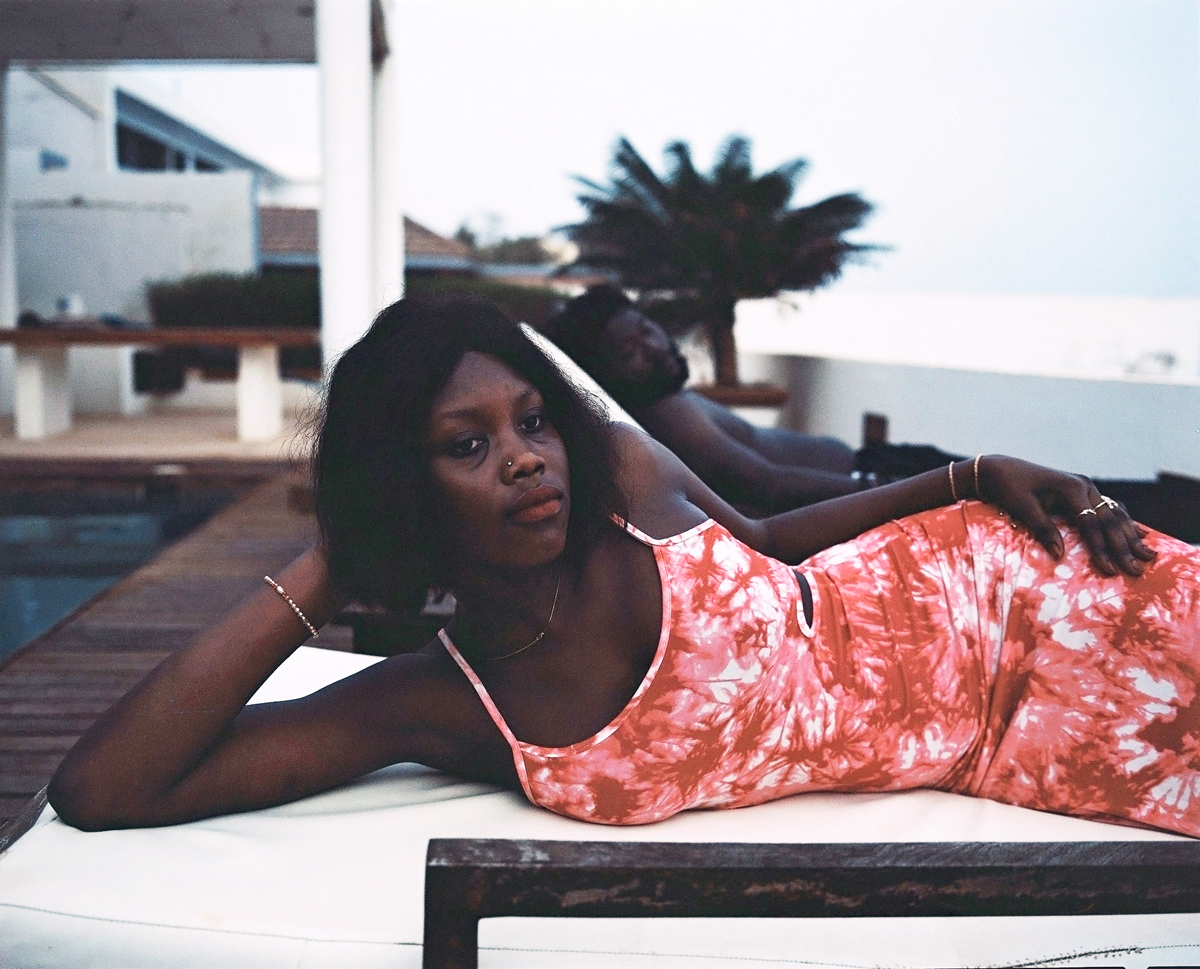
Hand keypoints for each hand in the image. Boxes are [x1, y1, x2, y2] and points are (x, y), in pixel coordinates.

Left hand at [976, 455, 1155, 576]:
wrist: (1000, 469)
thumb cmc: (1008, 488)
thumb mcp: (1023, 508)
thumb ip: (1043, 529)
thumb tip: (1059, 555)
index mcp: (1071, 487)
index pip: (1091, 523)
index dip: (1100, 548)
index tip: (1109, 569)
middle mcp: (1084, 485)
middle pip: (1109, 520)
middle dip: (1123, 546)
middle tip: (1136, 569)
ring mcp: (1086, 487)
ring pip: (1114, 514)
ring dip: (1130, 535)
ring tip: (1148, 555)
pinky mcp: (1083, 492)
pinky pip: (1108, 509)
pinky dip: (1123, 523)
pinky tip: (1138, 535)